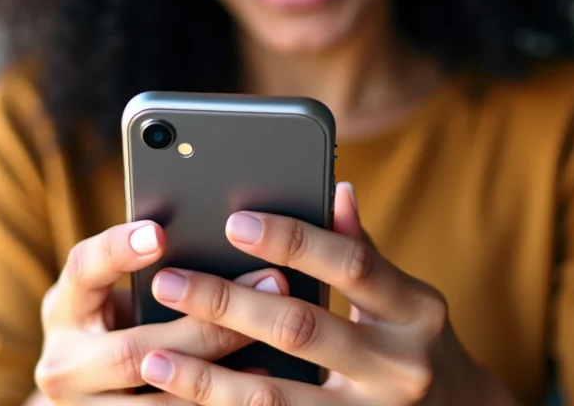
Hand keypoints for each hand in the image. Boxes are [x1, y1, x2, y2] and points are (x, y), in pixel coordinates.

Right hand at [33, 221, 286, 402]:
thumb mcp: (115, 287)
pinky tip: (258, 376)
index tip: (160, 233)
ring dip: (219, 368)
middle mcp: (62, 366)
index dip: (118, 250)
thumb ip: (148, 265)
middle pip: (134, 350)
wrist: (94, 382)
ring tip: (268, 335)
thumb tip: (222, 227)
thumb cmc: (120, 313)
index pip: (83, 269)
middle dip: (206, 321)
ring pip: (157, 401)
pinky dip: (214, 400)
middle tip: (270, 284)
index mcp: (63, 308)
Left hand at [132, 184, 516, 405]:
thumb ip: (366, 248)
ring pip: (277, 400)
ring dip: (209, 379)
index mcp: (416, 310)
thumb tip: (338, 189)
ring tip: (154, 359)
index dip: (294, 239)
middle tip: (171, 282)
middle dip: (229, 303)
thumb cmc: (419, 341)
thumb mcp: (406, 295)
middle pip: (302, 328)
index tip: (235, 222)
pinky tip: (184, 404)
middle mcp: (401, 368)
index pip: (351, 264)